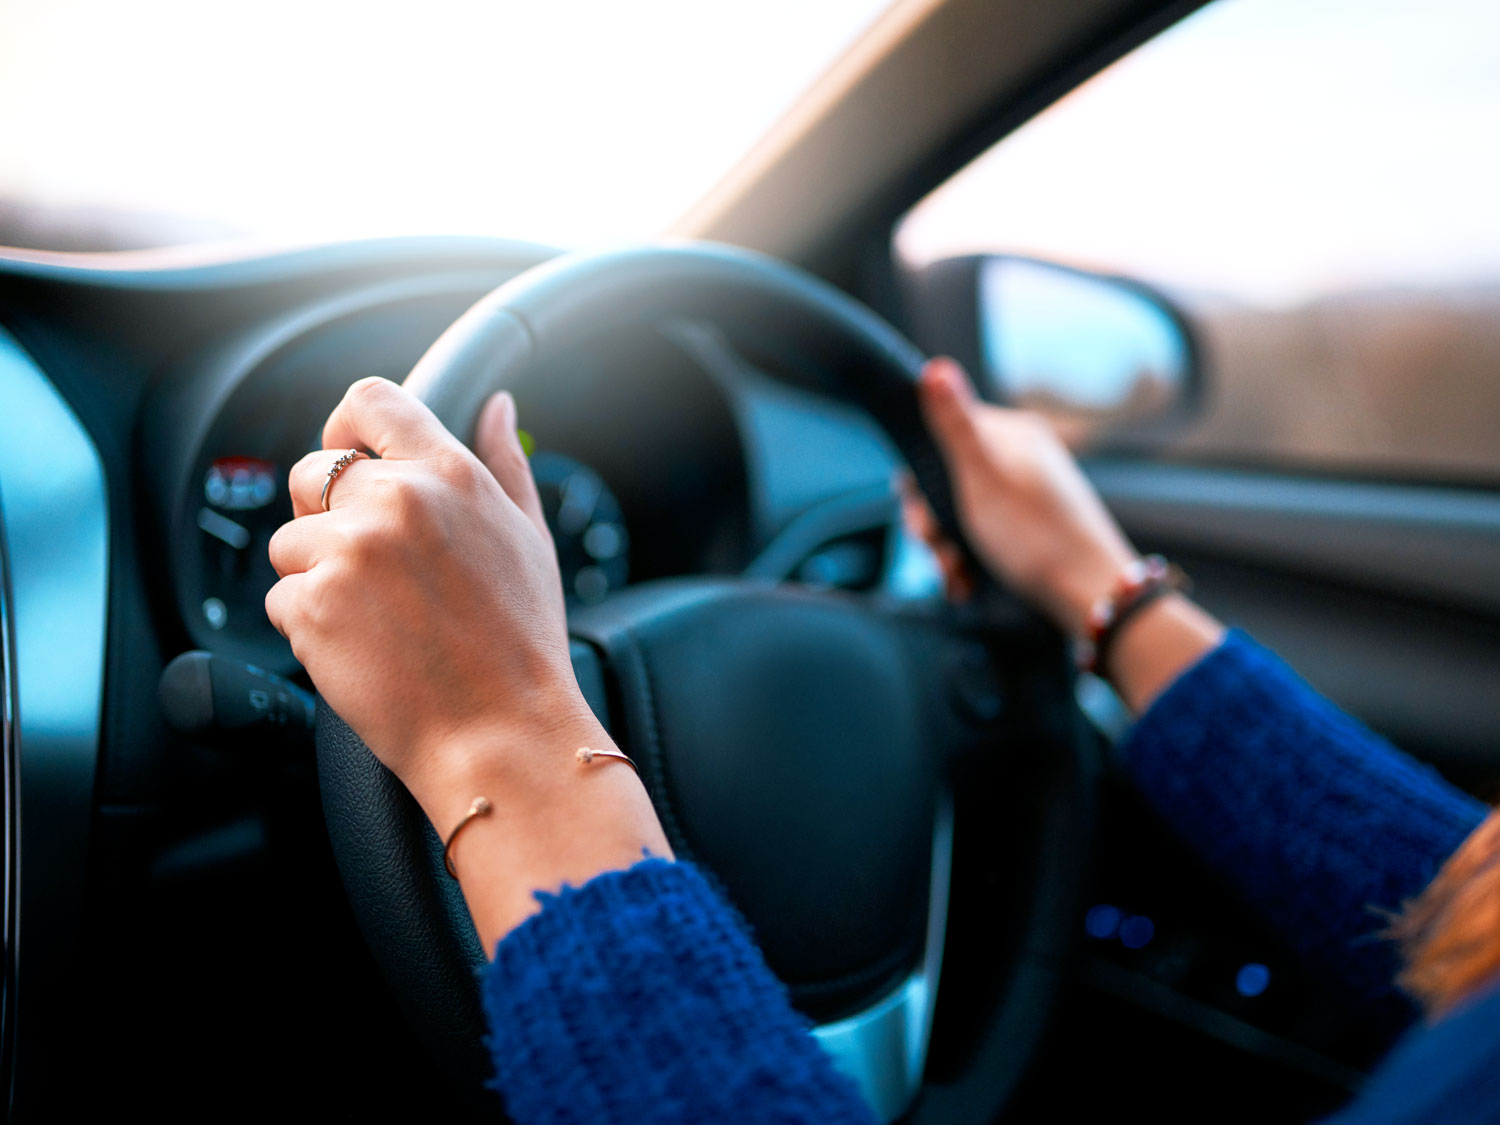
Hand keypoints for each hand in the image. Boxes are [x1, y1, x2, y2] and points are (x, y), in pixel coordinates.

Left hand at [265, 378, 670, 945]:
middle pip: (313, 471)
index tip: (351, 455)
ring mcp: (349, 553)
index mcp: (449, 474)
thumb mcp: (529, 538)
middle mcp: (396, 501)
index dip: (348, 426)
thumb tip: (494, 405)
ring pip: (291, 541)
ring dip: (318, 575)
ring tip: (378, 619)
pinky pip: (282, 597)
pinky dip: (310, 625)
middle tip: (373, 566)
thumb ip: (505, 460)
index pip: (369, 401)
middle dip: (327, 514)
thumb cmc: (522, 644)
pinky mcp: (312, 605)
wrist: (502, 732)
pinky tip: (363, 649)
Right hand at [906, 357, 1223, 711]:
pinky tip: (967, 583)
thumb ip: (955, 424)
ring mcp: (1024, 495)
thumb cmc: (1036, 535)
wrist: (1091, 595)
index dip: (921, 477)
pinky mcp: (1028, 527)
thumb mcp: (984, 476)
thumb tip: (934, 366)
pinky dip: (968, 561)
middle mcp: (1019, 459)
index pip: (942, 435)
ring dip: (946, 550)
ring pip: (960, 514)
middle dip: (932, 522)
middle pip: (947, 480)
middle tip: (937, 550)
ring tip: (955, 576)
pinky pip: (982, 536)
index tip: (920, 511)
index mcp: (1011, 434)